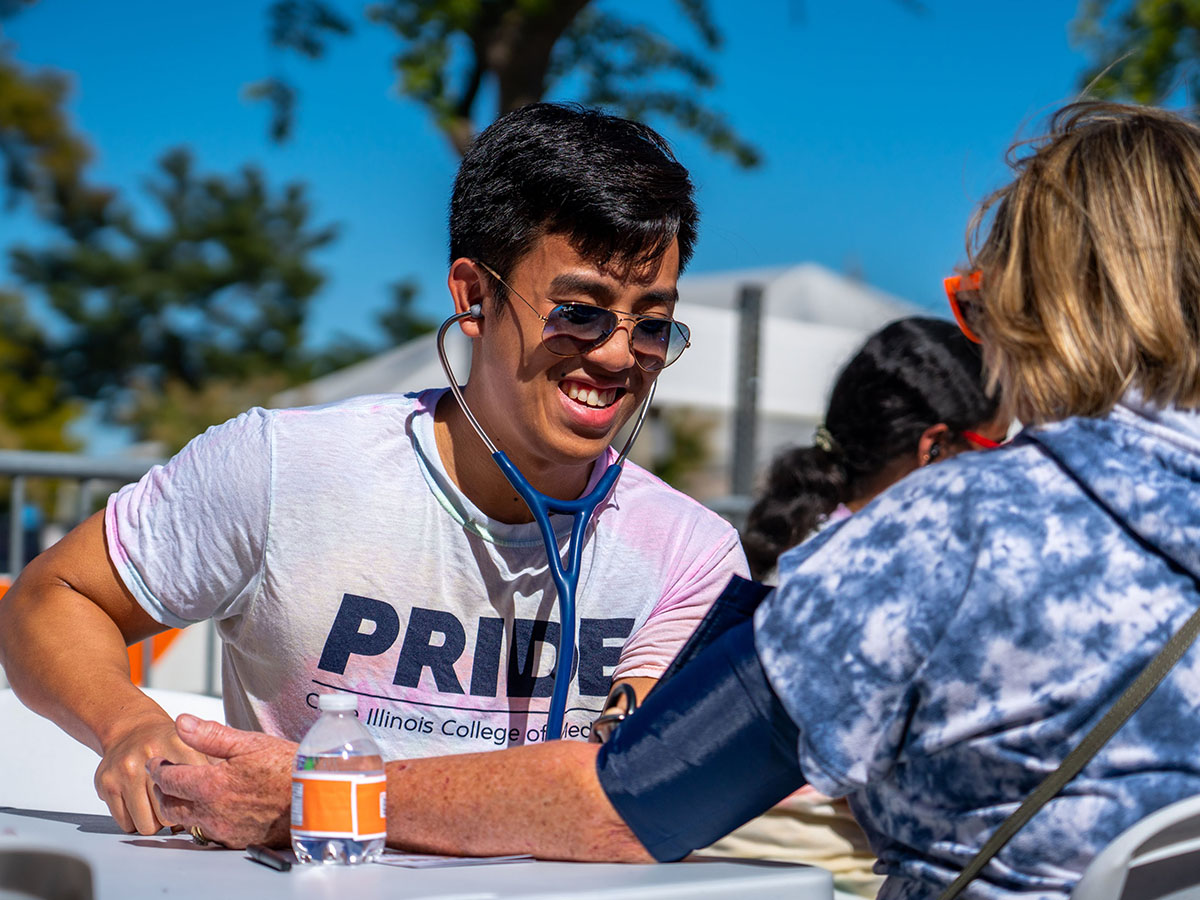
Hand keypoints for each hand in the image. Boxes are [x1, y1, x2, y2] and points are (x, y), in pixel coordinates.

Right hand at [95, 713, 211, 835]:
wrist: (131, 728)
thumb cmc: (168, 742)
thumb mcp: (194, 743)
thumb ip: (213, 762)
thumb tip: (229, 792)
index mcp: (177, 743)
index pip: (194, 788)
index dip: (200, 802)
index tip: (204, 806)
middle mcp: (148, 756)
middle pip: (170, 812)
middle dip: (178, 817)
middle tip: (180, 809)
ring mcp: (125, 771)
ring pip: (147, 824)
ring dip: (156, 823)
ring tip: (161, 809)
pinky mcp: (106, 785)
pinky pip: (126, 825)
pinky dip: (136, 822)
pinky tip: (143, 807)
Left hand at [148, 714, 295, 848]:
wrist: (316, 797)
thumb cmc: (286, 767)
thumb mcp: (250, 743)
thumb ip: (211, 735)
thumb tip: (182, 722)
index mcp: (210, 785)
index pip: (168, 779)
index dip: (158, 769)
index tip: (156, 762)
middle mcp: (211, 813)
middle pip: (170, 806)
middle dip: (163, 792)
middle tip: (167, 779)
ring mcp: (223, 830)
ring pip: (188, 822)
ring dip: (183, 807)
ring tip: (191, 793)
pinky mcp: (236, 841)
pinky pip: (210, 832)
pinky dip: (206, 819)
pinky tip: (218, 807)